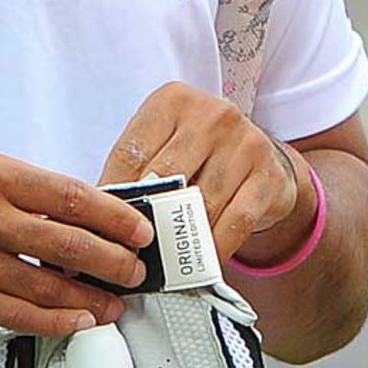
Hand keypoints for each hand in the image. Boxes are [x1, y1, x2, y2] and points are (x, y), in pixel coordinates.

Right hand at [0, 144, 153, 336]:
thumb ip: (6, 182)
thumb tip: (58, 205)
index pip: (70, 196)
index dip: (114, 216)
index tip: (138, 230)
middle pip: (69, 243)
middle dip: (112, 261)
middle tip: (136, 272)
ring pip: (47, 286)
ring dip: (90, 298)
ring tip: (115, 305)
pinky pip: (15, 315)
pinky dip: (53, 321)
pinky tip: (77, 322)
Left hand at [101, 82, 309, 263]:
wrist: (264, 159)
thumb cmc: (200, 155)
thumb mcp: (164, 146)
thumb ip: (134, 170)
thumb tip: (98, 212)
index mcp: (173, 101)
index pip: (130, 152)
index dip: (112, 196)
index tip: (101, 228)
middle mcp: (212, 115)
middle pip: (164, 177)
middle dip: (143, 219)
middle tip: (127, 252)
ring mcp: (245, 143)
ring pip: (200, 203)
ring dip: (178, 240)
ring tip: (159, 265)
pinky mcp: (269, 176)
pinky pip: (235, 222)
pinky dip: (213, 248)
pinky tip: (200, 264)